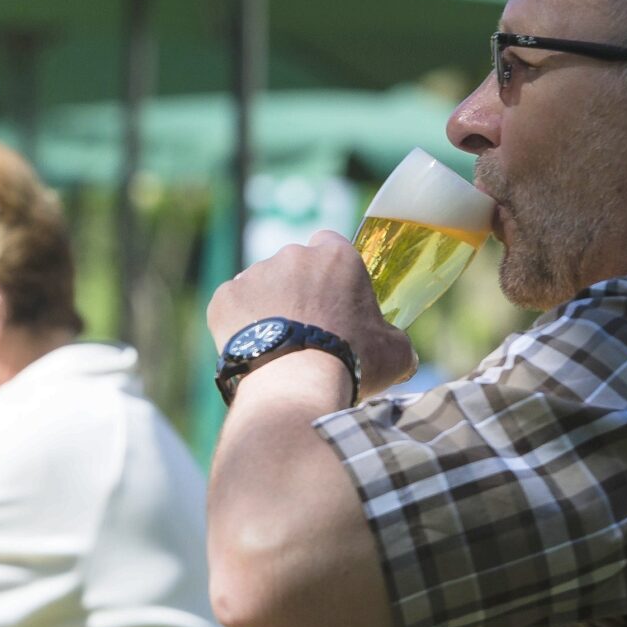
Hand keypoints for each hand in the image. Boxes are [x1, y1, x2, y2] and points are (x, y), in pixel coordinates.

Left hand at [207, 230, 415, 397]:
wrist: (295, 382)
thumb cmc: (352, 362)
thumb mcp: (395, 354)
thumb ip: (397, 341)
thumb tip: (401, 351)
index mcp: (336, 256)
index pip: (330, 244)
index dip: (330, 269)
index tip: (333, 296)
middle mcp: (292, 256)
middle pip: (294, 266)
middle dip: (298, 290)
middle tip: (306, 328)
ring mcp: (254, 274)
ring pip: (261, 284)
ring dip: (268, 306)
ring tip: (278, 345)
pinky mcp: (225, 297)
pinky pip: (232, 306)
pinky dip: (239, 324)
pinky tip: (254, 349)